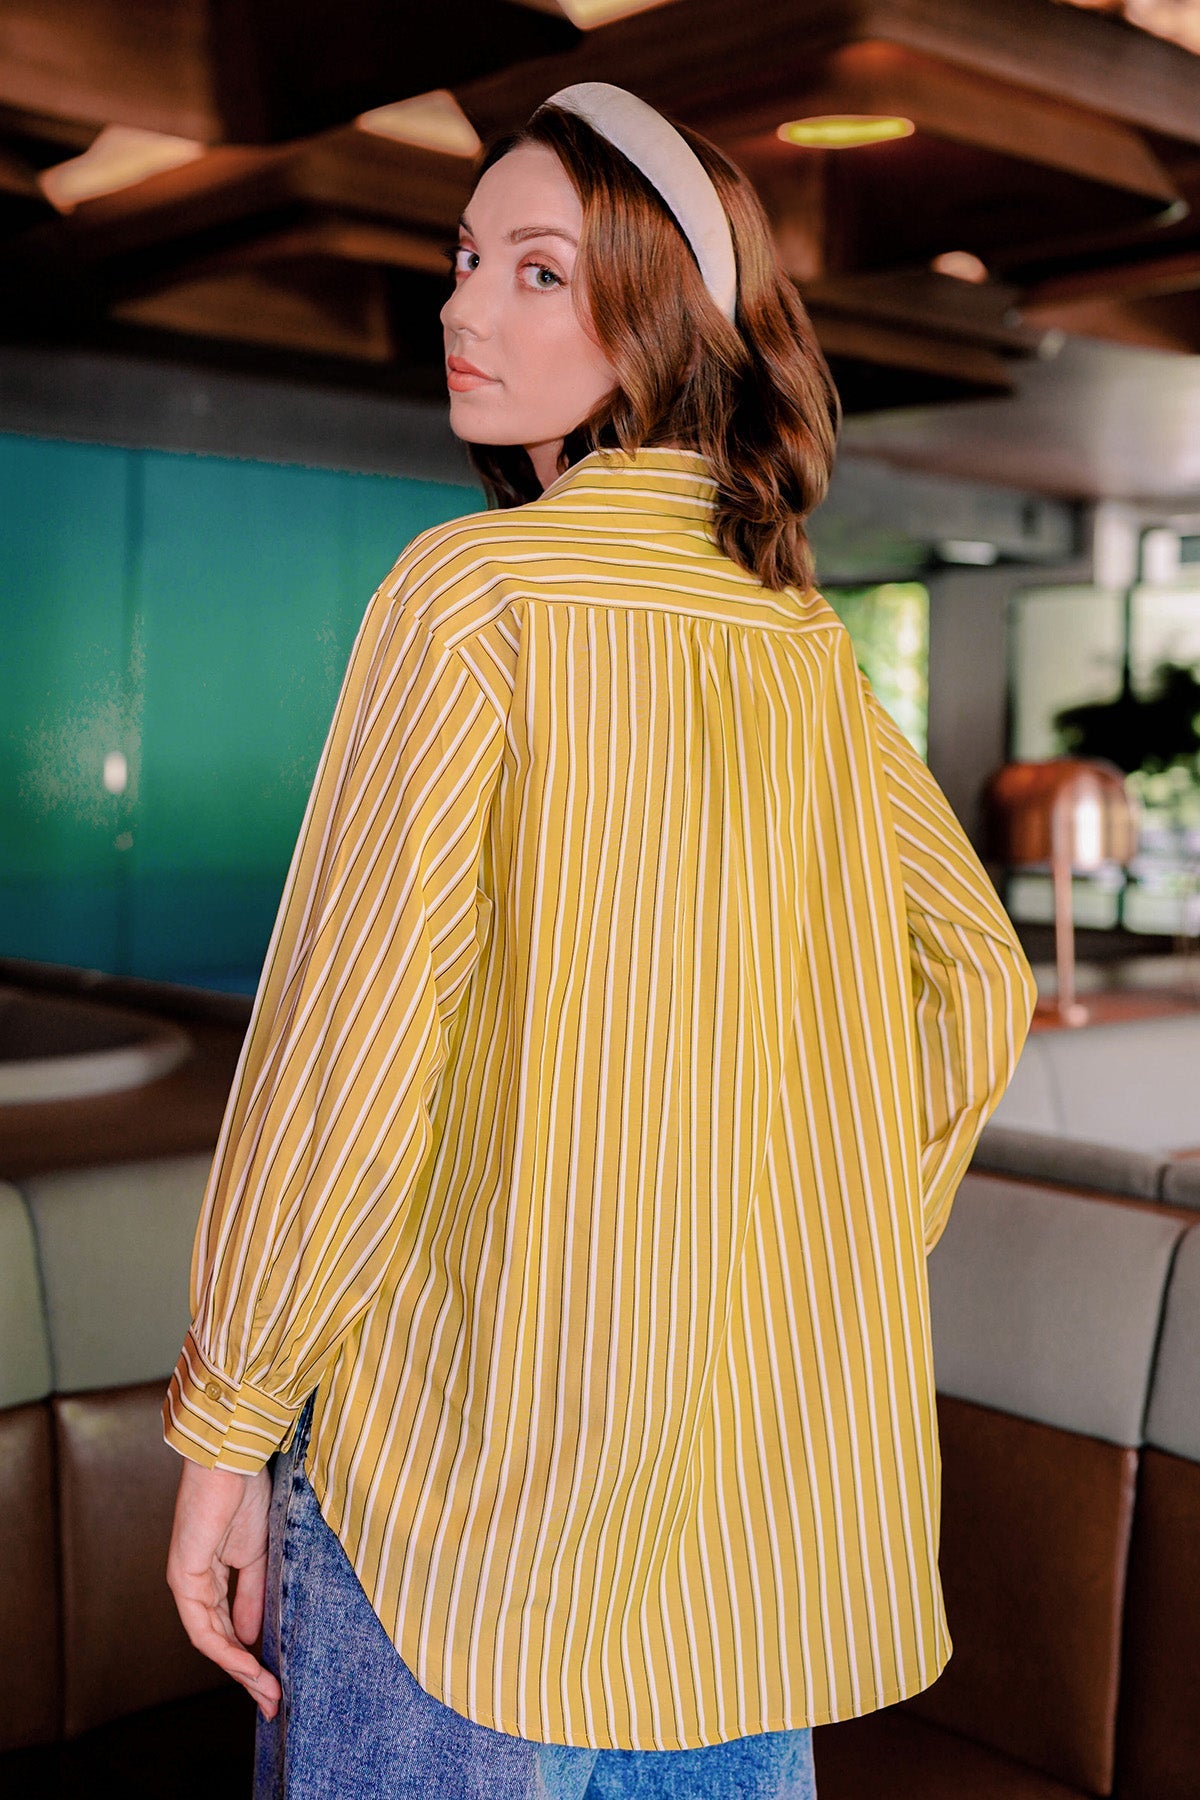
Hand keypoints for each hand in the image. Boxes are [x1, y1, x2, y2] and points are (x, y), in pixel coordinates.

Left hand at [166, 1458, 281, 1719]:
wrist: (232, 1461)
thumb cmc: (245, 1494)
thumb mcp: (259, 1553)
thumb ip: (253, 1595)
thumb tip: (252, 1636)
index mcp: (210, 1574)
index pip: (227, 1626)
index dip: (250, 1655)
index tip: (274, 1680)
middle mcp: (193, 1583)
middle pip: (218, 1640)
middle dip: (246, 1674)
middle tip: (271, 1700)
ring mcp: (186, 1582)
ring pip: (210, 1641)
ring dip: (239, 1670)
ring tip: (266, 1691)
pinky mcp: (184, 1577)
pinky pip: (204, 1626)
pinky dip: (227, 1650)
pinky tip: (249, 1664)